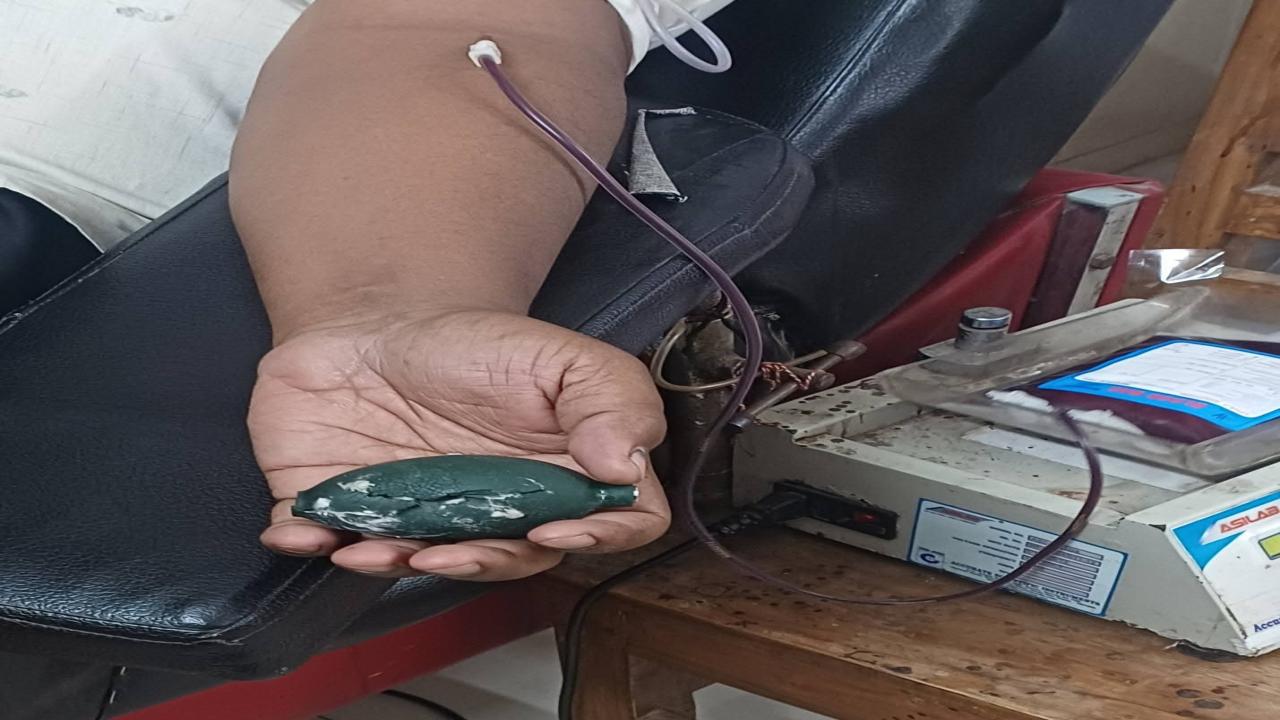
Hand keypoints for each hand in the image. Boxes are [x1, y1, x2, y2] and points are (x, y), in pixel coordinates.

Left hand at [248, 308, 669, 579]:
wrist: (375, 325)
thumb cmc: (476, 346)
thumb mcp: (560, 353)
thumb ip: (610, 399)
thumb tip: (625, 469)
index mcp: (563, 477)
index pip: (610, 524)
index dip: (594, 537)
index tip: (556, 525)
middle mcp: (501, 512)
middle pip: (513, 560)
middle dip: (479, 563)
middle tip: (450, 547)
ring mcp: (427, 521)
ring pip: (420, 564)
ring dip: (394, 564)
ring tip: (372, 544)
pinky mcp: (351, 513)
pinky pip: (330, 542)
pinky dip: (311, 541)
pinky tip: (305, 529)